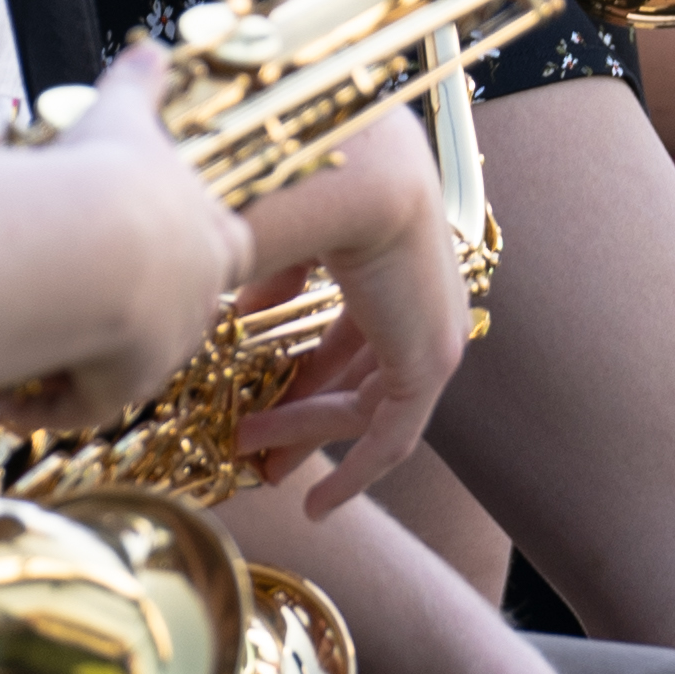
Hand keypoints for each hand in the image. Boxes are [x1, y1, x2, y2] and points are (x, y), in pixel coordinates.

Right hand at [34, 40, 248, 422]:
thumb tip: (148, 47)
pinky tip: (11, 394)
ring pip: (124, 363)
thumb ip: (139, 86)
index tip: (151, 249)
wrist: (89, 241)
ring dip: (80, 357)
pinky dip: (47, 402)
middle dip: (135, 315)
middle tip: (87, 304)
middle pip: (177, 314)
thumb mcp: (123, 116)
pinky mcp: (124, 387)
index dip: (192, 248)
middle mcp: (197, 296)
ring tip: (30, 346)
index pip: (225, 246)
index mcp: (211, 232)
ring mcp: (163, 347)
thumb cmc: (108, 172)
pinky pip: (83, 405)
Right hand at [234, 107, 470, 506]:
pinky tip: (318, 505)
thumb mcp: (284, 237)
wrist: (354, 168)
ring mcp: (433, 328)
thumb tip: (241, 316)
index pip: (349, 326)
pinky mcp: (431, 361)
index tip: (256, 397)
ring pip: (365, 403)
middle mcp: (421, 291)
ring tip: (256, 465)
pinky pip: (393, 436)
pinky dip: (356, 472)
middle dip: (302, 411)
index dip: (301, 366)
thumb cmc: (309, 175)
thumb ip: (271, 280)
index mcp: (392, 249)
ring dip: (307, 434)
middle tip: (255, 448)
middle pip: (358, 368)